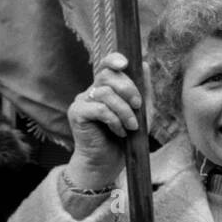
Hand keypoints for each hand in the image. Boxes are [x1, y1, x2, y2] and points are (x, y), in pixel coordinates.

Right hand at [65, 52, 140, 188]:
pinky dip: (114, 120)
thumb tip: (144, 64)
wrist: (107, 162)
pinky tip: (120, 131)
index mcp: (107, 87)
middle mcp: (92, 91)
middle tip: (138, 106)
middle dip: (128, 89)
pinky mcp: (76, 113)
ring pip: (105, 93)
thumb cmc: (126, 136)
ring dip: (124, 110)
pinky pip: (99, 108)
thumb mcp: (142, 112)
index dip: (114, 59)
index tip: (125, 63)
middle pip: (107, 75)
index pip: (107, 65)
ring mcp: (82, 101)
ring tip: (131, 126)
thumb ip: (144, 90)